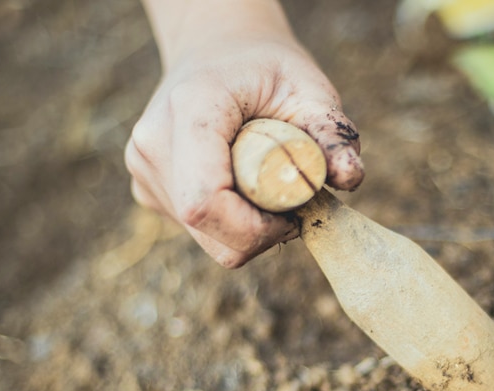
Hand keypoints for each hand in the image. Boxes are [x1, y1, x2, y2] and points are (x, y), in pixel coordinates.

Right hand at [126, 1, 362, 267]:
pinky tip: (239, 182)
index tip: (294, 214)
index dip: (256, 227)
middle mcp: (155, 143)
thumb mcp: (309, 89)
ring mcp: (144, 168)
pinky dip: (229, 222)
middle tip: (290, 202)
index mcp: (191, 108)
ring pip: (204, 238)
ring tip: (264, 183)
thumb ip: (333, 134)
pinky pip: (197, 230)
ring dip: (246, 228)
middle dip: (258, 233)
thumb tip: (349, 177)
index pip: (206, 201)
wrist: (214, 49)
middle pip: (206, 229)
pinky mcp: (147, 188)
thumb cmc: (266, 69)